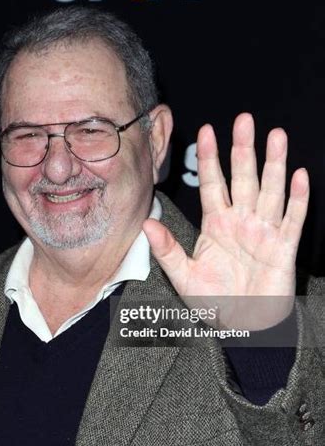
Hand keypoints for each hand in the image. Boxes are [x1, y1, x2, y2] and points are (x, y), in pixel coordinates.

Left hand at [143, 113, 309, 329]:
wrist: (240, 325)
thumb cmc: (213, 300)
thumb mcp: (184, 276)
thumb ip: (167, 250)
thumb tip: (147, 225)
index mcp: (215, 224)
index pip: (213, 183)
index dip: (210, 158)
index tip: (206, 131)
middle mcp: (240, 221)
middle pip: (243, 178)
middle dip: (243, 149)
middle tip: (244, 120)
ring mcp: (263, 232)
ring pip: (270, 191)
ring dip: (274, 164)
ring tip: (276, 136)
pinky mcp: (283, 248)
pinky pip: (292, 219)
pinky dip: (297, 199)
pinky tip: (299, 176)